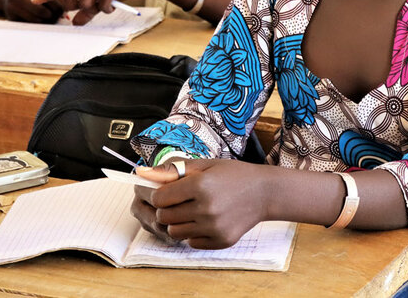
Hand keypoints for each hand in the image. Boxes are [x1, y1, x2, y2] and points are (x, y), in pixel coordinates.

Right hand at [0, 0, 62, 21]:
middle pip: (42, 12)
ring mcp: (12, 7)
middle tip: (59, 17)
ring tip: (52, 18)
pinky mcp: (10, 18)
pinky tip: (42, 20)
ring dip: (47, 21)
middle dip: (53, 16)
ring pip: (36, 20)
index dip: (58, 6)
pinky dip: (38, 24)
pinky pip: (29, 24)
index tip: (64, 10)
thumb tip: (67, 8)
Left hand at [30, 0, 156, 24]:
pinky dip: (108, 10)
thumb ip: (87, 10)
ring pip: (85, 4)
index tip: (34, 1)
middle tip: (83, 10)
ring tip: (107, 5)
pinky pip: (102, 7)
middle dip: (71, 6)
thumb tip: (75, 23)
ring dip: (95, 10)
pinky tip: (115, 3)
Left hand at [131, 160, 270, 248]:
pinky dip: (193, 233)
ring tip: (191, 210)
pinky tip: (205, 220)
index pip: (159, 198)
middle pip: (164, 216)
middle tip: (179, 200)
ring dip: (178, 221)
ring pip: (175, 232)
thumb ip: (172, 170)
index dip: (158, 194)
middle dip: (166, 208)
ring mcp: (214, 227)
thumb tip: (142, 172)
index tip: (165, 191)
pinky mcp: (221, 240)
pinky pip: (191, 242)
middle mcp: (206, 208)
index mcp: (201, 185)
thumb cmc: (233, 175)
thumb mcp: (204, 165)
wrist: (264, 192)